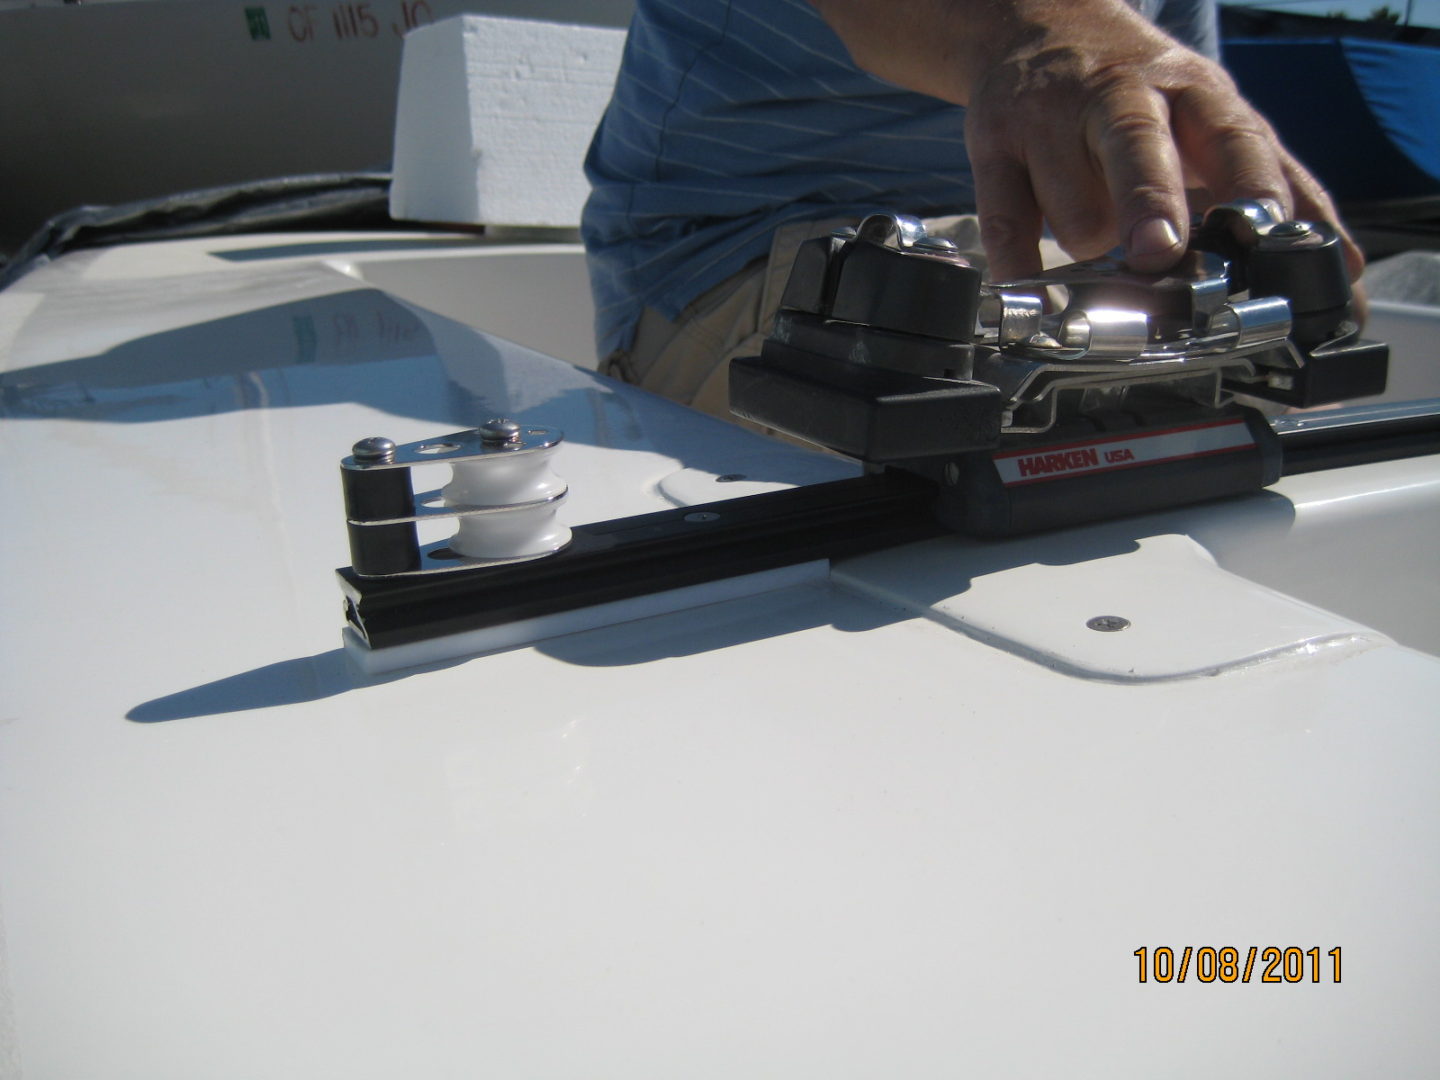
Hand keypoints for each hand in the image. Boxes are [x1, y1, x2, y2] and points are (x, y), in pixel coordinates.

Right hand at [810, 0, 1363, 282]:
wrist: (1033, 28)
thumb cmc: (1136, 93)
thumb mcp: (1211, 117)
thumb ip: (1276, 184)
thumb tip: (1346, 263)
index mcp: (1191, 91)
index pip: (1230, 131)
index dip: (1249, 178)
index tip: (1263, 224)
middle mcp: (1119, 97)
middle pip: (1136, 146)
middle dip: (1148, 200)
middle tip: (1158, 250)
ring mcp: (1049, 119)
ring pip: (1071, 208)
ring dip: (1090, 244)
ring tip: (1097, 234)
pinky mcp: (992, 145)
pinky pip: (1003, 222)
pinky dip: (1019, 266)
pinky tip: (1033, 283)